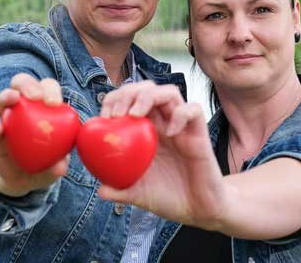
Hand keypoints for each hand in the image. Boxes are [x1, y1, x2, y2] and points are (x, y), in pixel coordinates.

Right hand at [0, 73, 69, 196]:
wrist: (22, 178)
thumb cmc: (45, 163)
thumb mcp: (55, 166)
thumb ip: (58, 165)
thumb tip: (60, 167)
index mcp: (44, 107)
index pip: (47, 88)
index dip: (51, 90)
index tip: (54, 103)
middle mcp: (24, 106)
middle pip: (24, 84)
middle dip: (29, 85)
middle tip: (35, 97)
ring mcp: (7, 118)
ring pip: (4, 98)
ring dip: (7, 95)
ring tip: (13, 99)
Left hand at [97, 81, 227, 229]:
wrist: (199, 210)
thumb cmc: (169, 197)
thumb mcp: (139, 195)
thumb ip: (121, 191)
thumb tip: (101, 190)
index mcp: (145, 132)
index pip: (128, 100)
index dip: (113, 100)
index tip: (104, 117)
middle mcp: (163, 123)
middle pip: (146, 89)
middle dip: (128, 93)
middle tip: (116, 114)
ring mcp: (181, 126)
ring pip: (168, 92)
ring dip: (149, 96)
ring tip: (136, 114)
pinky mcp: (200, 132)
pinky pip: (194, 110)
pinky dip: (181, 114)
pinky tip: (171, 132)